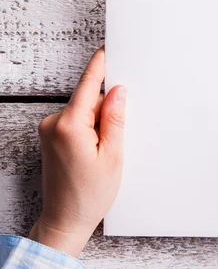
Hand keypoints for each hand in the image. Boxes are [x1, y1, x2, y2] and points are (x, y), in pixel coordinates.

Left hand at [29, 48, 125, 257]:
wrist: (65, 218)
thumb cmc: (89, 194)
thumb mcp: (112, 156)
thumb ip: (114, 120)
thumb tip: (117, 92)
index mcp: (69, 126)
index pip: (87, 87)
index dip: (99, 67)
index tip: (105, 50)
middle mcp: (53, 123)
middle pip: (89, 101)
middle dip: (106, 113)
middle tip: (114, 142)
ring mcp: (48, 131)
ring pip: (83, 113)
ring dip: (98, 125)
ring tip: (102, 155)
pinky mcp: (49, 138)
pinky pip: (75, 123)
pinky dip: (88, 131)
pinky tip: (93, 154)